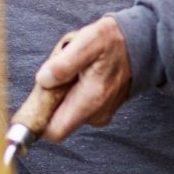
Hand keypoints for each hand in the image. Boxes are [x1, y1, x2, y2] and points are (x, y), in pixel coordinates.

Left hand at [35, 15, 132, 141]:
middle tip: (57, 74)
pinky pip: (75, 106)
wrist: (138, 44)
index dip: (38, 119)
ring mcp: (98, 114)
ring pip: (64, 112)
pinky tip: (80, 75)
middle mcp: (95, 114)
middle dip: (49, 99)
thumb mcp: (86, 42)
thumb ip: (64, 64)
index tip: (34, 98)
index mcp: (90, 101)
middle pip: (55, 120)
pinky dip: (71, 92)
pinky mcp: (99, 110)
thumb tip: (44, 81)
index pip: (54, 131)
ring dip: (60, 93)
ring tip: (73, 70)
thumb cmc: (111, 42)